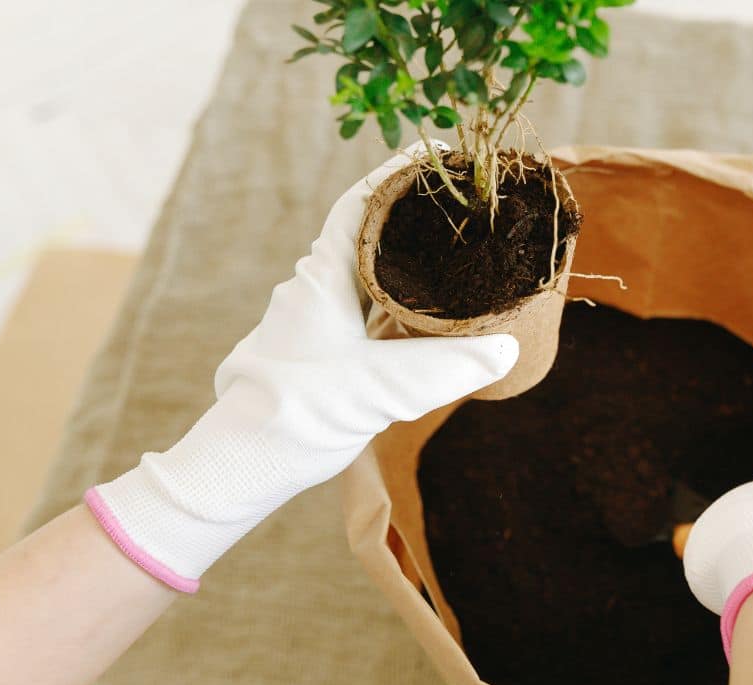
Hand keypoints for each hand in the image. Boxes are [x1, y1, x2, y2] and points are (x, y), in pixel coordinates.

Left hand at [85, 147, 518, 591]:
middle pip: (367, 234)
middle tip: (461, 208)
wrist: (246, 460)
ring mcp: (315, 317)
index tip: (436, 155)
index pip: (359, 205)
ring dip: (406, 259)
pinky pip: (367, 307)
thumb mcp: (381, 387)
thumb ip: (447, 368)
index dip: (397, 175)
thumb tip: (506, 348)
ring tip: (455, 252)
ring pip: (366, 272)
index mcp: (321, 278)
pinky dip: (400, 299)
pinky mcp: (322, 347)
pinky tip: (429, 313)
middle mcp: (314, 288)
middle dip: (412, 217)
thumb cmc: (300, 413)